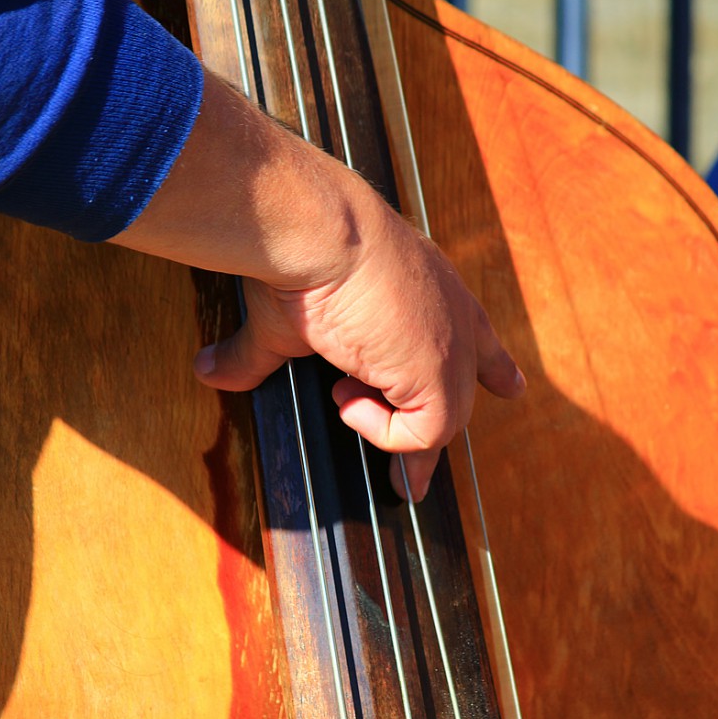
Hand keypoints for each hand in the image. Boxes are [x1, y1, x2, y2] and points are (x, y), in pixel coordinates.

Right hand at [112, 70, 523, 499]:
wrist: (321, 234)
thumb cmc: (304, 258)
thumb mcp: (283, 317)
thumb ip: (255, 354)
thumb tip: (207, 370)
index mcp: (429, 291)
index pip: (473, 333)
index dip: (490, 366)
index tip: (510, 386)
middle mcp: (452, 318)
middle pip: (466, 388)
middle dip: (436, 440)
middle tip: (414, 485)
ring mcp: (452, 349)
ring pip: (440, 422)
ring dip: (386, 428)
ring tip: (341, 396)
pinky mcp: (442, 377)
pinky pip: (422, 435)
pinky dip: (380, 430)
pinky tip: (347, 394)